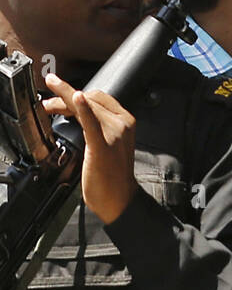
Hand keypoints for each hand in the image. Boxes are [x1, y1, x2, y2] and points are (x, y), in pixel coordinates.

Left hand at [43, 74, 137, 223]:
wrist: (119, 199)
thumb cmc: (112, 176)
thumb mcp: (109, 143)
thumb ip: (98, 126)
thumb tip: (76, 114)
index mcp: (126, 121)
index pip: (99, 97)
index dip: (76, 93)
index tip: (59, 91)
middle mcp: (122, 123)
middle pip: (90, 98)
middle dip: (65, 96)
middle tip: (46, 102)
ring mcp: (114, 133)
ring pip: (85, 106)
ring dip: (62, 100)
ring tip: (46, 104)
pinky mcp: (102, 145)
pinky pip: (90, 122)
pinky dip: (81, 108)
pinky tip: (75, 97)